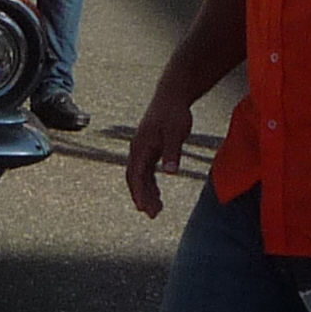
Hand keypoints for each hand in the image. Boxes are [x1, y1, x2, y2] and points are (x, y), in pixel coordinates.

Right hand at [125, 87, 193, 217]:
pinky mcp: (149, 149)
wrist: (171, 96)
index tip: (143, 208)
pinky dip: (150, 185)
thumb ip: (172, 152)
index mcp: (141, 146)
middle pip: (135, 178)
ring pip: (140, 177)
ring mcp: (142, 150)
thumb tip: (170, 171)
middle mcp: (137, 149)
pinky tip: (157, 195)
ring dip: (147, 193)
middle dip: (142, 197)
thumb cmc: (174, 113)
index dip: (139, 192)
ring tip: (156, 211)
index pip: (136, 174)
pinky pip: (146, 171)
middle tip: (152, 215)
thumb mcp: (175, 133)